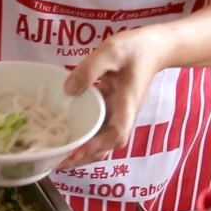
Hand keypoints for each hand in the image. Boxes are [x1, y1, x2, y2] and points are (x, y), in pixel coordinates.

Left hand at [57, 26, 169, 169]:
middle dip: (83, 158)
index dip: (97, 146)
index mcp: (126, 105)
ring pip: (100, 142)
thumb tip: (68, 91)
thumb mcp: (111, 52)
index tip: (78, 151)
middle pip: (106, 147)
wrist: (154, 47)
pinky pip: (95, 129)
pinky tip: (63, 136)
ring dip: (81, 152)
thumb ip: (89, 69)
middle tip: (57, 163)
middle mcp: (122, 115)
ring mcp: (116, 114)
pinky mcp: (109, 109)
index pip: (116, 134)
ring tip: (57, 156)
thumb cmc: (134, 49)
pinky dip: (82, 137)